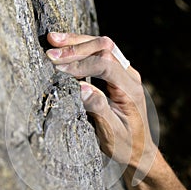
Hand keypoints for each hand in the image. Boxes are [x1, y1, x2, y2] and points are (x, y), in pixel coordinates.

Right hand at [46, 32, 156, 183]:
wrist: (139, 149)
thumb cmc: (126, 144)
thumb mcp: (112, 133)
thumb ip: (99, 109)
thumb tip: (80, 88)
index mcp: (130, 90)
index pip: (105, 65)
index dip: (80, 64)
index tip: (57, 68)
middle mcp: (130, 77)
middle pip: (104, 49)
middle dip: (76, 48)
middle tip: (50, 50)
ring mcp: (125, 74)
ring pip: (102, 47)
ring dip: (77, 43)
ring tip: (53, 40)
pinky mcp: (117, 75)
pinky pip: (100, 55)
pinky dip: (82, 50)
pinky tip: (66, 49)